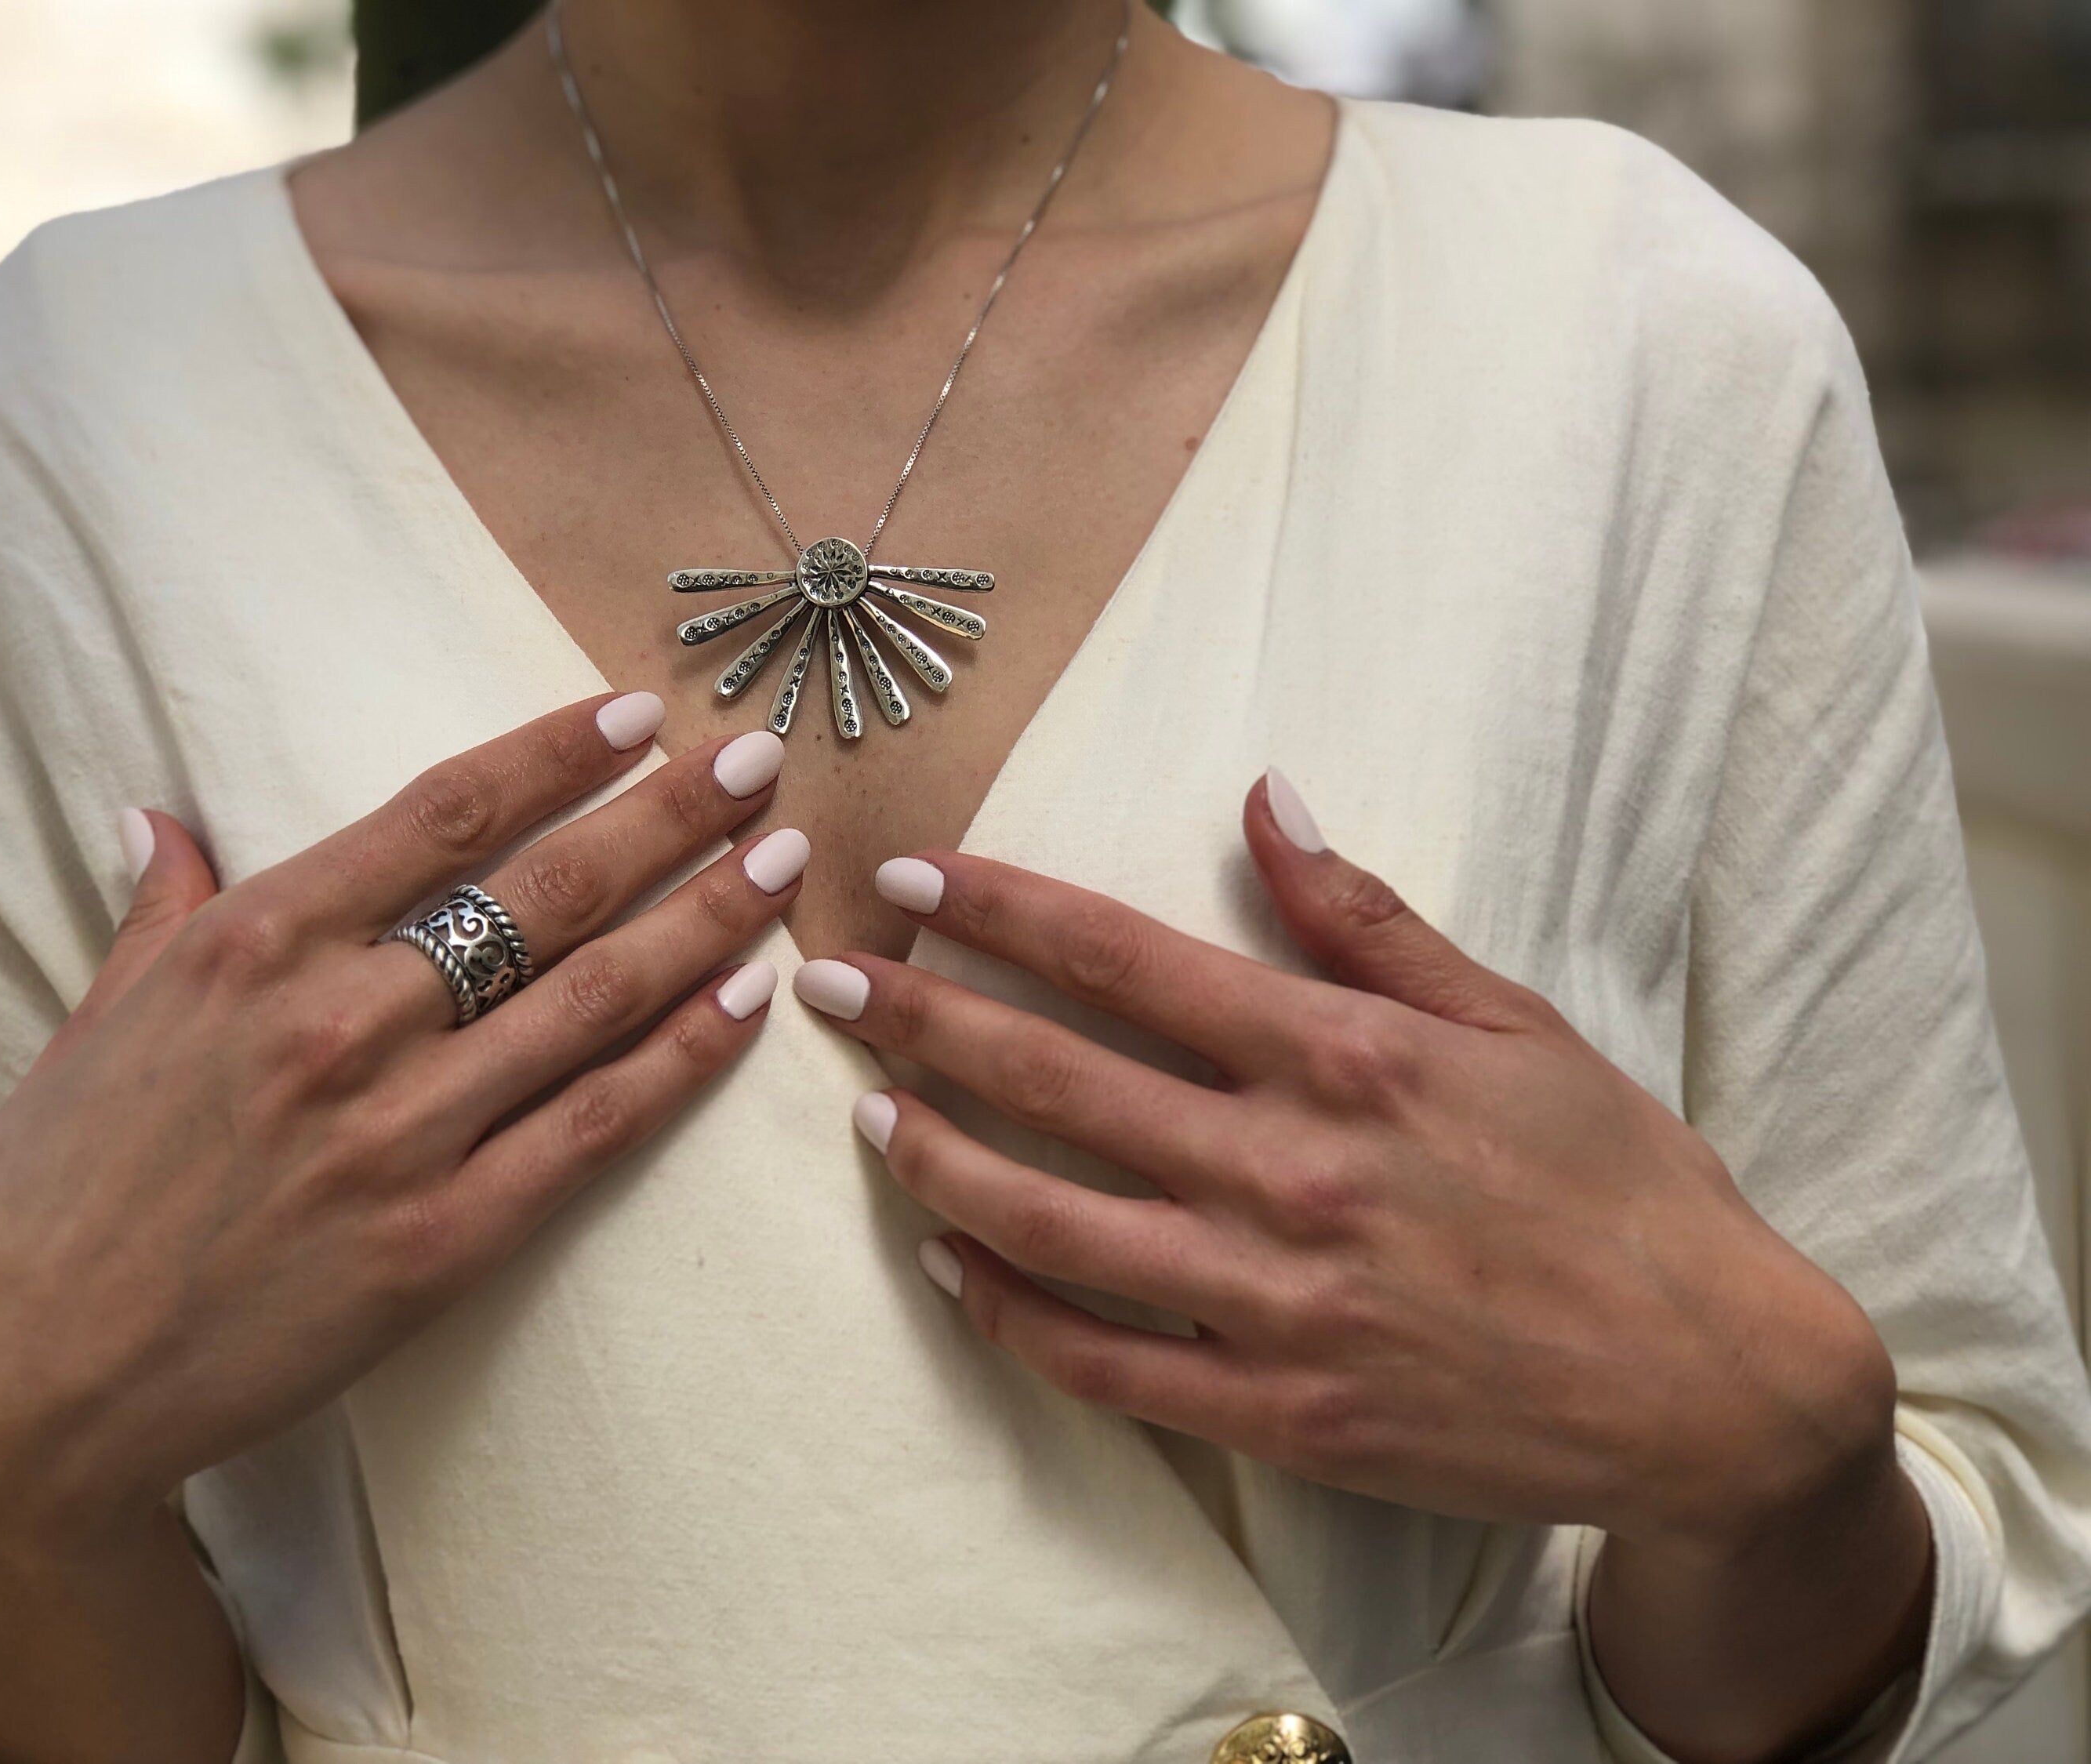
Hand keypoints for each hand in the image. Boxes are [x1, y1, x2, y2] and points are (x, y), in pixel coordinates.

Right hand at [0, 690, 801, 1561]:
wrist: (16, 1387)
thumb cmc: (43, 1195)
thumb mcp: (94, 1022)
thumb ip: (160, 911)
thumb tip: (164, 816)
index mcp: (251, 944)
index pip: (441, 814)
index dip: (555, 754)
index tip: (637, 714)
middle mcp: (339, 1021)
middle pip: (548, 891)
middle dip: (669, 819)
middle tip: (758, 765)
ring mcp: (397, 1133)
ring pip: (593, 998)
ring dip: (705, 920)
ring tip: (782, 862)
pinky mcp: (440, 1242)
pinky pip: (593, 1128)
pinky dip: (681, 1058)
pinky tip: (747, 1001)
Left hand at [792, 774, 1898, 1559]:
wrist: (1710, 1382)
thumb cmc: (1621, 1187)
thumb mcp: (1517, 1025)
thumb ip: (1372, 920)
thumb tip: (1266, 802)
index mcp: (1346, 1059)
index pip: (1128, 962)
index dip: (1005, 913)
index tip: (918, 880)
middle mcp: (1291, 1172)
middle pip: (1055, 1080)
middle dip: (922, 1019)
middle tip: (828, 980)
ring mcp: (1275, 1302)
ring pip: (1049, 1224)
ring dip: (939, 1160)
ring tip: (870, 1114)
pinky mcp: (1277, 1411)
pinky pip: (1103, 1362)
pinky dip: (1011, 1312)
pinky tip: (949, 1264)